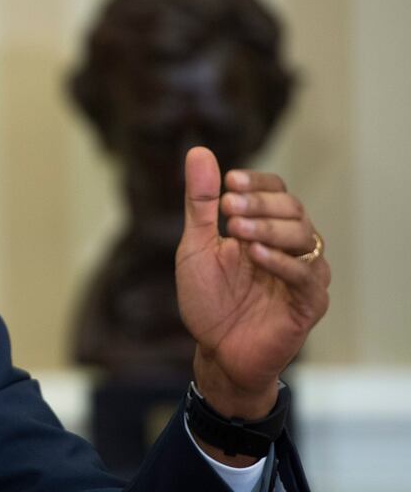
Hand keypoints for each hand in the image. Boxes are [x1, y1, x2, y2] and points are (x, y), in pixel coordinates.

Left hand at [176, 148, 329, 446]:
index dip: (257, 184)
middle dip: (259, 204)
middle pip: (292, 209)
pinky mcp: (308, 303)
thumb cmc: (209, 300)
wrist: (216, 352)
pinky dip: (281, 261)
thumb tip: (198, 151)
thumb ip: (199, 204)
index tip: (229, 183)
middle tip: (226, 208)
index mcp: (265, 228)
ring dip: (269, 228)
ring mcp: (303, 274)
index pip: (275, 190)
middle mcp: (290, 246)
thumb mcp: (196, 247)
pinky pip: (305, 275)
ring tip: (236, 231)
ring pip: (304, 236)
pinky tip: (255, 255)